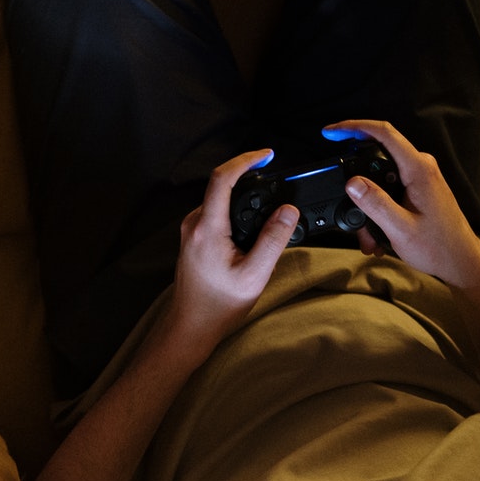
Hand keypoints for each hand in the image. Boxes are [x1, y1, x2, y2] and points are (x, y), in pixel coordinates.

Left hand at [165, 149, 298, 357]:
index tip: (266, 155)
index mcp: (207, 228)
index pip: (222, 178)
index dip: (246, 160)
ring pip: (219, 200)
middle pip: (221, 186)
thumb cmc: (219, 304)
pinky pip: (215, 213)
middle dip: (249, 178)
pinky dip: (235, 211)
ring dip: (243, 196)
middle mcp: (194, 224)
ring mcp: (191, 230)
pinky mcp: (194, 238)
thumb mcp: (254, 274)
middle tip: (274, 178)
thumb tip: (288, 211)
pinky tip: (251, 225)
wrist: (192, 324)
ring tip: (268, 204)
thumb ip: (273, 240)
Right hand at [324, 119, 479, 286]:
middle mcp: (421, 167)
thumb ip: (375, 203)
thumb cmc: (438, 246)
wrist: (460, 260)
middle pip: (376, 157)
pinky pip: (389, 189)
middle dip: (356, 182)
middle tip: (346, 206)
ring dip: (367, 203)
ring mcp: (420, 177)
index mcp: (418, 170)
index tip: (331, 133)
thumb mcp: (400, 228)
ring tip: (368, 235)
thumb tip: (352, 182)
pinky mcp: (417, 188)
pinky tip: (377, 233)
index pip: (384, 133)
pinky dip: (378, 208)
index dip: (353, 127)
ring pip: (381, 178)